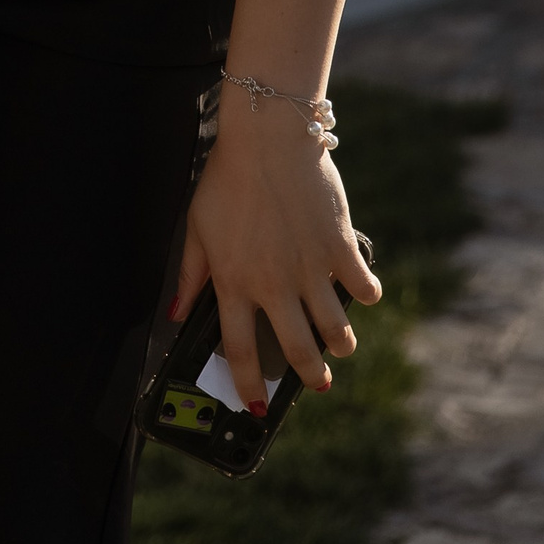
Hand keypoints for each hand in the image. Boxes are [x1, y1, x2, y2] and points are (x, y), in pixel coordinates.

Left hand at [176, 103, 379, 408]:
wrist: (268, 139)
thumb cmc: (227, 179)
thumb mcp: (197, 226)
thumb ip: (190, 274)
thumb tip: (176, 314)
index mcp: (235, 282)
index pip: (240, 350)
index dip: (249, 384)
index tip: (256, 404)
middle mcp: (274, 284)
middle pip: (297, 351)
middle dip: (310, 377)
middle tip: (319, 383)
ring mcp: (311, 269)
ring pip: (336, 330)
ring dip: (341, 345)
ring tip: (340, 345)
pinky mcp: (340, 247)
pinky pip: (363, 288)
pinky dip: (367, 295)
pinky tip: (363, 293)